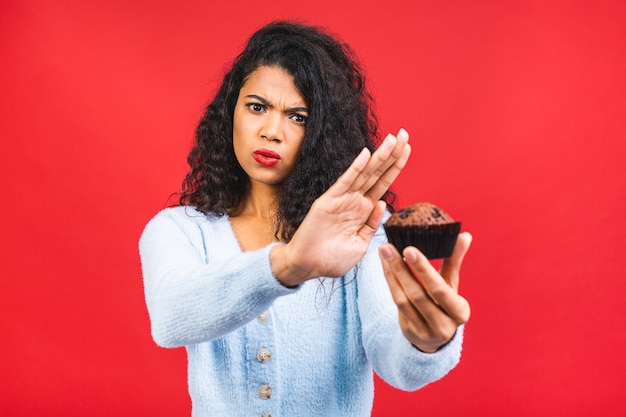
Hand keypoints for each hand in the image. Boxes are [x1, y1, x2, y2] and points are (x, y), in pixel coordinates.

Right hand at [271, 129, 410, 285]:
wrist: (307, 266)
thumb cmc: (331, 259)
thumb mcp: (360, 244)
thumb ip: (372, 224)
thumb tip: (382, 204)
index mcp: (363, 210)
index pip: (383, 183)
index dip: (395, 166)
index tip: (407, 148)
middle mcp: (354, 201)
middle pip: (377, 173)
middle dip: (391, 153)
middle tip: (404, 133)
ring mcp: (342, 199)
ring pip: (365, 173)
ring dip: (379, 156)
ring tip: (392, 139)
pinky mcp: (329, 201)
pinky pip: (346, 182)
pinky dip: (356, 168)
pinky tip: (366, 154)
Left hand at [379, 232, 471, 352]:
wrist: (436, 337)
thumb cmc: (445, 303)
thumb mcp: (452, 284)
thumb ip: (454, 261)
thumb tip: (464, 235)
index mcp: (460, 312)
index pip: (440, 290)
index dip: (423, 270)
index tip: (409, 249)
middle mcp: (443, 326)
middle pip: (418, 295)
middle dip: (401, 269)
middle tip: (388, 247)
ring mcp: (424, 332)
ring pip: (403, 300)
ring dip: (391, 274)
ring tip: (384, 252)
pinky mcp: (409, 332)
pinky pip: (396, 304)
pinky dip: (390, 283)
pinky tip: (385, 266)